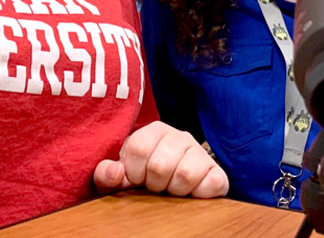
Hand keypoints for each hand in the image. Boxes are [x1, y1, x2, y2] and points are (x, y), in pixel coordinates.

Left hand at [93, 121, 228, 197]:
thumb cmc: (143, 179)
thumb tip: (115, 172)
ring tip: (172, 188)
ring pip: (185, 174)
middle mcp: (180, 136)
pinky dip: (199, 193)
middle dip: (153, 183)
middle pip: (160, 165)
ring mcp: (200, 153)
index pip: (139, 148)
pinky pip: (212, 182)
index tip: (138, 178)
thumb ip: (107, 174)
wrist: (172, 187)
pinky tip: (191, 193)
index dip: (134, 171)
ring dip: (174, 190)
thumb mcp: (120, 177)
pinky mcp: (217, 172)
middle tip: (156, 185)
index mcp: (154, 131)